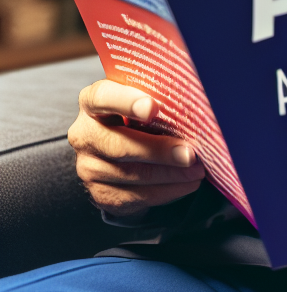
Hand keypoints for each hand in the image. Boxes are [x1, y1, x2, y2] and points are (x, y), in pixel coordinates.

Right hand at [68, 80, 204, 218]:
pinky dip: (166, 191)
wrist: (122, 148)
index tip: (153, 108)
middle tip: (190, 154)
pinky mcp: (100, 193)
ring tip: (197, 170)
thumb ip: (158, 95)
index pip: (102, 97)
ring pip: (131, 174)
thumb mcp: (144, 97)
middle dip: (159, 151)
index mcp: (92, 101)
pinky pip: (135, 196)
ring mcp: (89, 167)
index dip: (126, 102)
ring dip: (170, 174)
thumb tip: (196, 101)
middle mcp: (85, 134)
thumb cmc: (140, 114)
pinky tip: (187, 183)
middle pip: (119, 145)